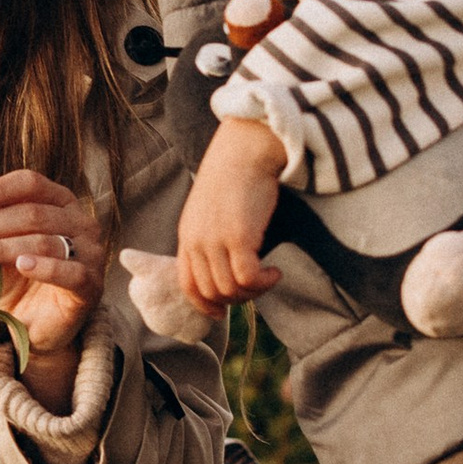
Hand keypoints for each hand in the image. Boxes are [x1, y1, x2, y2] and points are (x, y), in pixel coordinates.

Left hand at [0, 167, 107, 409]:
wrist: (36, 324)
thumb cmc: (19, 278)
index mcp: (60, 202)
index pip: (32, 184)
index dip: (0, 190)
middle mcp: (81, 222)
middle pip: (34, 213)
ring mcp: (91, 253)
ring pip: (45, 242)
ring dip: (2, 246)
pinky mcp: (92, 285)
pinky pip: (70, 272)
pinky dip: (44, 267)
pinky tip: (21, 265)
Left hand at [176, 117, 288, 312]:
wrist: (245, 150)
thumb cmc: (235, 178)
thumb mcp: (211, 211)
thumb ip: (212, 239)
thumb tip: (229, 271)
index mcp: (187, 236)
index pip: (187, 284)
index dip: (204, 304)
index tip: (221, 312)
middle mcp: (196, 241)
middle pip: (211, 292)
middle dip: (236, 300)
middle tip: (257, 287)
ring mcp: (215, 240)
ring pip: (230, 289)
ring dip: (254, 292)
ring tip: (269, 278)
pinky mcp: (238, 236)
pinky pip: (248, 278)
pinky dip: (264, 282)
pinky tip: (275, 272)